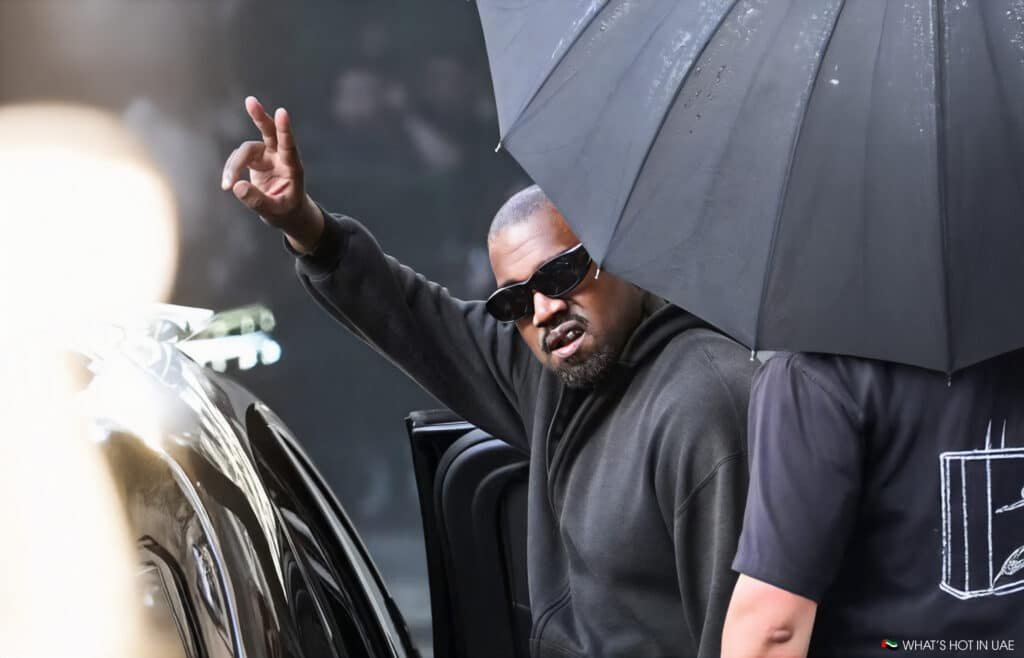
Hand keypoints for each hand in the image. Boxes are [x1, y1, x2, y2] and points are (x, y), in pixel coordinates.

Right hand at [222, 97, 322, 250]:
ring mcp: (267, 156)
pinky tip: (229, 185)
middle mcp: (280, 157)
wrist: (286, 212)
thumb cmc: (286, 211)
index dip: (285, 129)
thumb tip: (236, 186)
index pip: (289, 146)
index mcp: (292, 168)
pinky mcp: (255, 160)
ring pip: (246, 150)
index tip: (282, 112)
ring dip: (234, 165)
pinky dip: (230, 170)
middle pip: (269, 132)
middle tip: (250, 101)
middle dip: (260, 116)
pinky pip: (238, 159)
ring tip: (227, 186)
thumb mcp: (274, 211)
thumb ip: (257, 201)